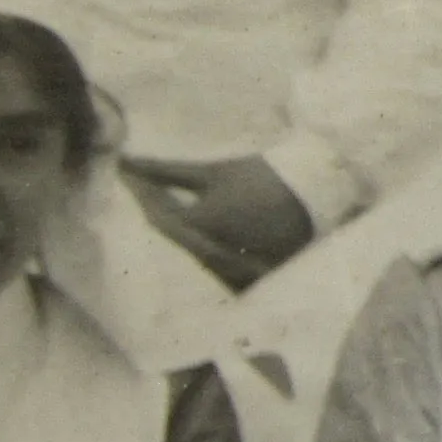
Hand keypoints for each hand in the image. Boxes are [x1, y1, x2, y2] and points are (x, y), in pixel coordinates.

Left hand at [122, 155, 315, 290]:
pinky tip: (199, 236)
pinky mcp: (248, 278)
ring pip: (191, 256)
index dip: (140, 195)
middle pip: (171, 240)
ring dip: (178, 235)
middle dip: (156, 215)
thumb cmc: (262, 177)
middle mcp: (211, 254)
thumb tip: (125, 162)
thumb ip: (165, 171)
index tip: (127, 176)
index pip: (157, 217)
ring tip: (169, 213)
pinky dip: (202, 249)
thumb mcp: (212, 172)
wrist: (316, 192)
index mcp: (201, 226)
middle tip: (144, 194)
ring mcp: (230, 270)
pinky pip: (213, 267)